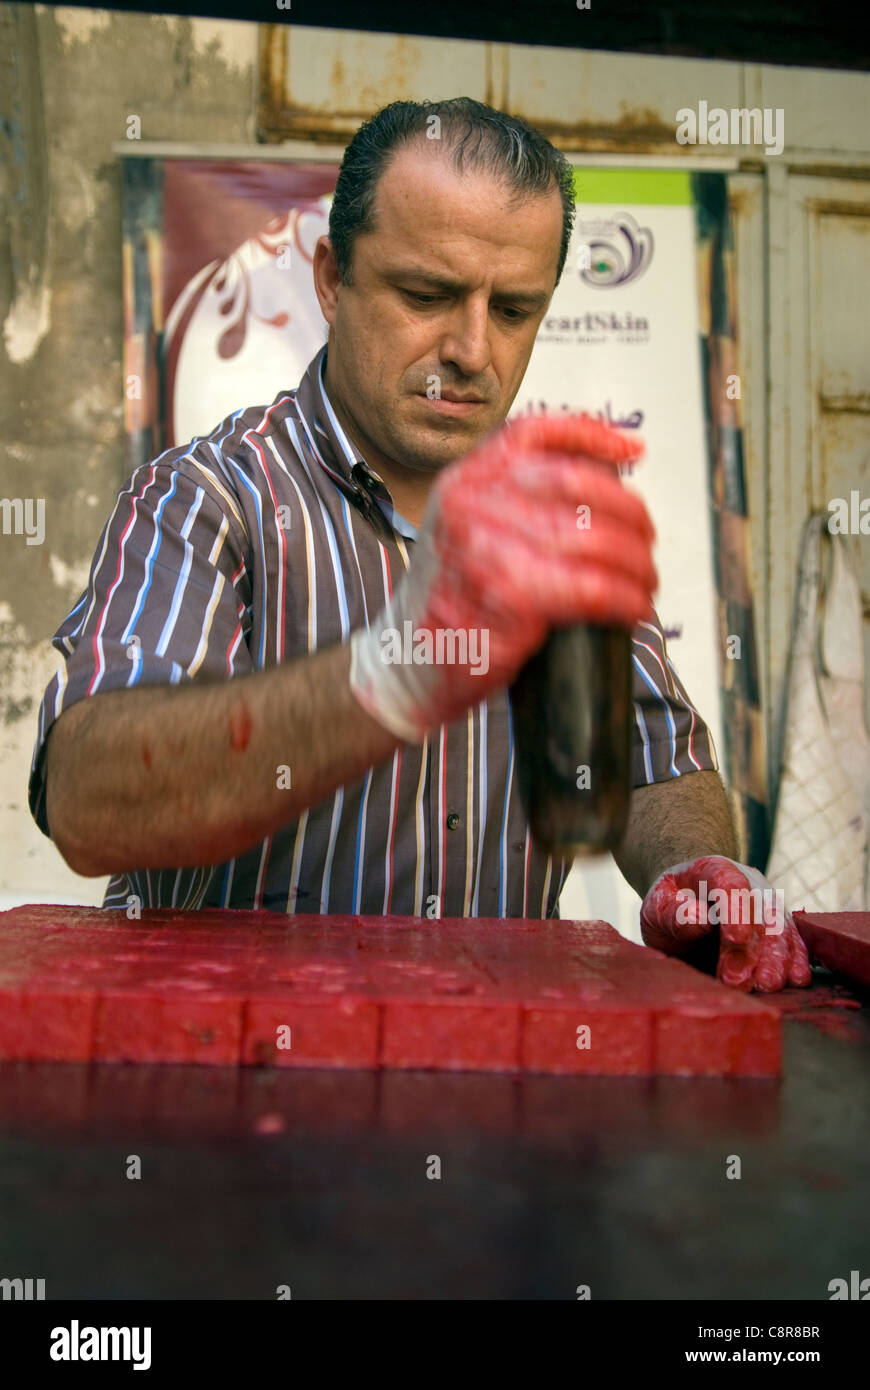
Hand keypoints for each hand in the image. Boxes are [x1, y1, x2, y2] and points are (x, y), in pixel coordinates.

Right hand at [349, 412, 655, 740]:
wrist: (404, 664)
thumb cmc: (445, 603)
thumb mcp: (463, 529)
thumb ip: (511, 500)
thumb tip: (598, 485)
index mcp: (464, 481)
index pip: (535, 434)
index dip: (592, 435)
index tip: (630, 449)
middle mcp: (471, 505)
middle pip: (577, 484)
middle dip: (629, 512)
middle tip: (645, 537)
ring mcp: (488, 549)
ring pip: (593, 537)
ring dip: (635, 562)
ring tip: (644, 579)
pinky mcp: (509, 597)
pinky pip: (592, 588)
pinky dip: (625, 597)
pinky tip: (634, 605)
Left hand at [640, 854, 811, 992]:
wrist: (686, 905)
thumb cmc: (670, 907)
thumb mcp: (658, 906)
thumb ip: (674, 912)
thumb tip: (700, 917)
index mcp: (714, 870)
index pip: (730, 884)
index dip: (737, 910)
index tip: (737, 938)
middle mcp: (749, 884)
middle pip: (759, 913)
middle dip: (751, 949)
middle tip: (738, 981)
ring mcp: (768, 906)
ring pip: (780, 930)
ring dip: (775, 960)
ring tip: (765, 986)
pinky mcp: (780, 930)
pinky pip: (794, 943)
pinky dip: (796, 962)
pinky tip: (795, 980)